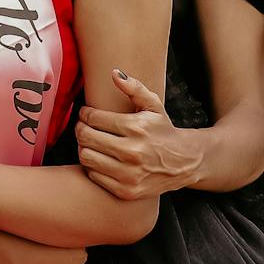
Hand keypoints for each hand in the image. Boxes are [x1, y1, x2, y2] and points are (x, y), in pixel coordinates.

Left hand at [75, 70, 197, 200]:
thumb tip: (114, 73)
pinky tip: (100, 158)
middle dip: (80, 129)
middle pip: (86, 137)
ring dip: (83, 147)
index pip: (94, 118)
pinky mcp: (125, 191)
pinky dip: (92, 166)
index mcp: (136, 128)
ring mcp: (128, 174)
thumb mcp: (154, 106)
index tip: (86, 113)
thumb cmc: (163, 131)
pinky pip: (93, 175)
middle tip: (83, 126)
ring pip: (86, 157)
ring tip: (90, 142)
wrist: (184, 163)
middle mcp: (132, 152)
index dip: (85, 114)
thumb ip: (134, 87)